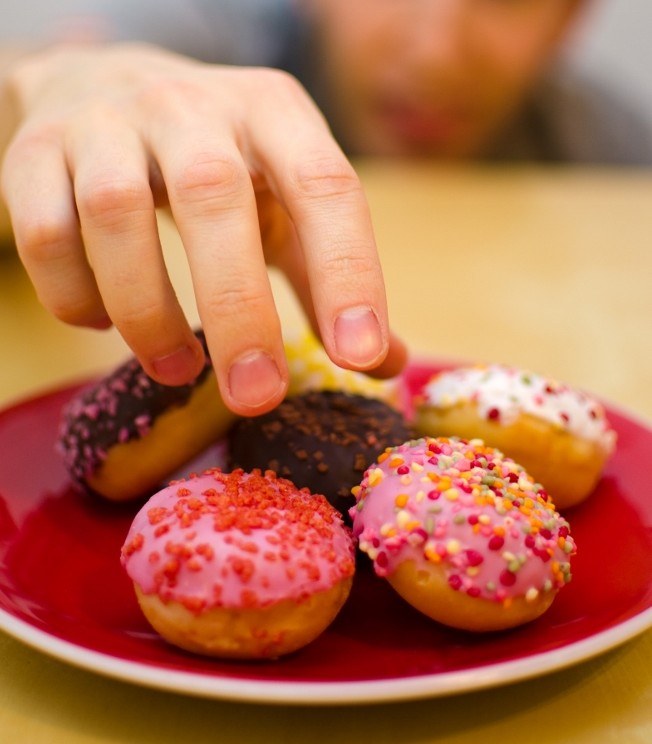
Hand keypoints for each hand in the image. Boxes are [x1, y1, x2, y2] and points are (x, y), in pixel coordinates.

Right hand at [1, 43, 405, 414]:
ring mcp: (107, 121)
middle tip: (256, 396)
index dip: (348, 273)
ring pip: (116, 213)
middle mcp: (192, 105)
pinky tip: (101, 322)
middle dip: (238, 310)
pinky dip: (75, 295)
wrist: (100, 85)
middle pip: (214, 197)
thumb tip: (384, 362)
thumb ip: (328, 273)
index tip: (358, 357)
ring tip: (177, 368)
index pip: (325, 187)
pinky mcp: (36, 150)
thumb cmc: (214, 162)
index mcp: (274, 113)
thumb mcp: (282, 201)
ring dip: (146, 312)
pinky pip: (46, 232)